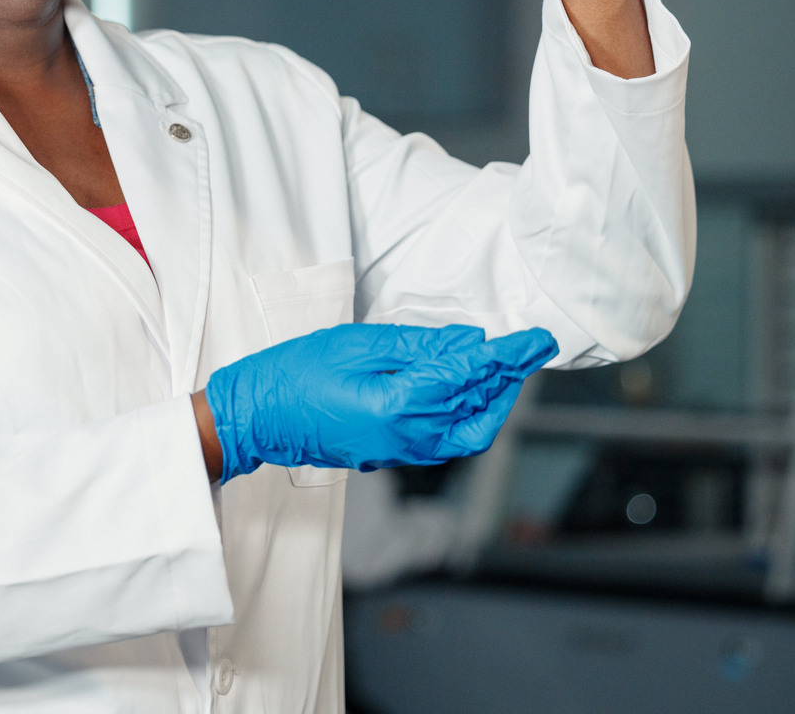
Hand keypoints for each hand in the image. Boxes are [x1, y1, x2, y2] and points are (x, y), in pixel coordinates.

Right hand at [200, 323, 556, 482]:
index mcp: (399, 406)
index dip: (508, 357)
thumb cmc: (295, 373)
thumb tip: (467, 342)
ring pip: (468, 432)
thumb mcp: (357, 344)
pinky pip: (445, 440)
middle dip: (509, 377)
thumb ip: (418, 346)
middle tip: (533, 350)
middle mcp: (407, 437)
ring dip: (493, 400)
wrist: (258, 415)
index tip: (536, 341)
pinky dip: (467, 416)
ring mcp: (399, 451)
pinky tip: (469, 391)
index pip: (469, 377)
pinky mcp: (391, 452)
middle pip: (477, 408)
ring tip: (507, 368)